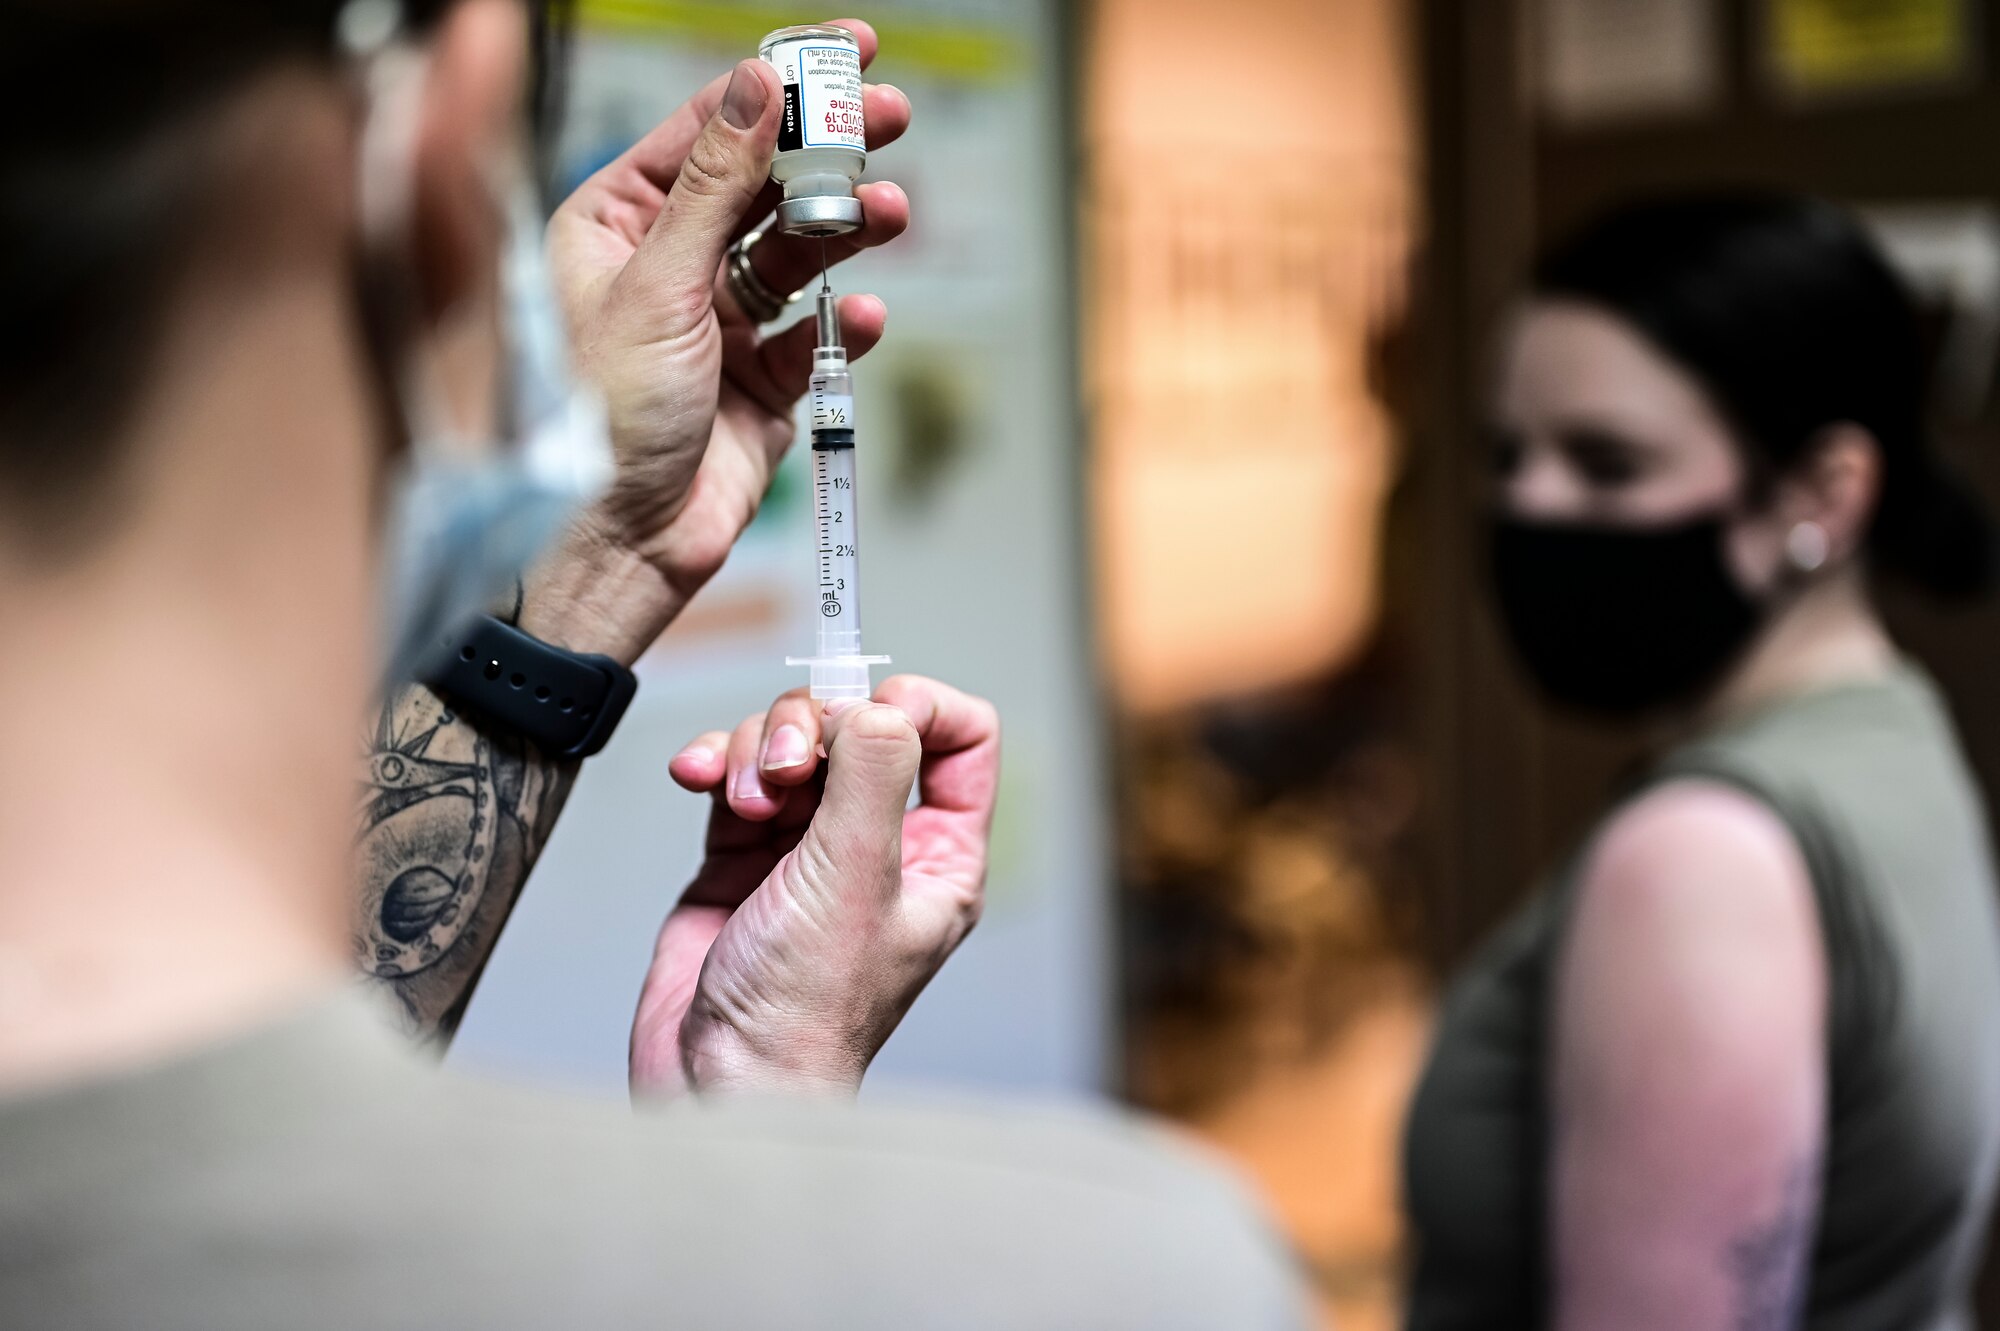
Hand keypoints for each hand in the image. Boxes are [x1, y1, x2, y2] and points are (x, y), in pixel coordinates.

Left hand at [524, 19, 913, 662]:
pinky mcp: (759, 382)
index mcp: (614, 224)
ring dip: (844, 230)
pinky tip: (859, 316)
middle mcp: (665, 264)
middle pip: (762, 183)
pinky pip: (813, 335)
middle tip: (888, 117)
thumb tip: (755, 87)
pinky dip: (841, 324)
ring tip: (888, 212)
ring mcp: (716, 322)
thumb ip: (716, 184)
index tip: (842, 52)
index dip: (775, 86)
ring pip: (796, 253)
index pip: (705, 131)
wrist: (620, 544)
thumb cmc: (597, 420)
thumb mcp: (656, 283)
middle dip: (826, 151)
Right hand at [631, 677, 1000, 1097]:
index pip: (961, 736)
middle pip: (859, 724)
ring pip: (790, 742)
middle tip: (784, 769)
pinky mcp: (741, 857)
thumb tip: (874, 704)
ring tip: (741, 802)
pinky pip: (734, 774)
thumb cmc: (805, 1010)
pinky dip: (714, 763)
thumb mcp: (857, 875)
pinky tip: (694, 779)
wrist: (716, 1079)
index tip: (866, 712)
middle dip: (812, 726)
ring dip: (755, 750)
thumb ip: (874, 771)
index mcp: (939, 854)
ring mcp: (807, 848)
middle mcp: (878, 844)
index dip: (917, 703)